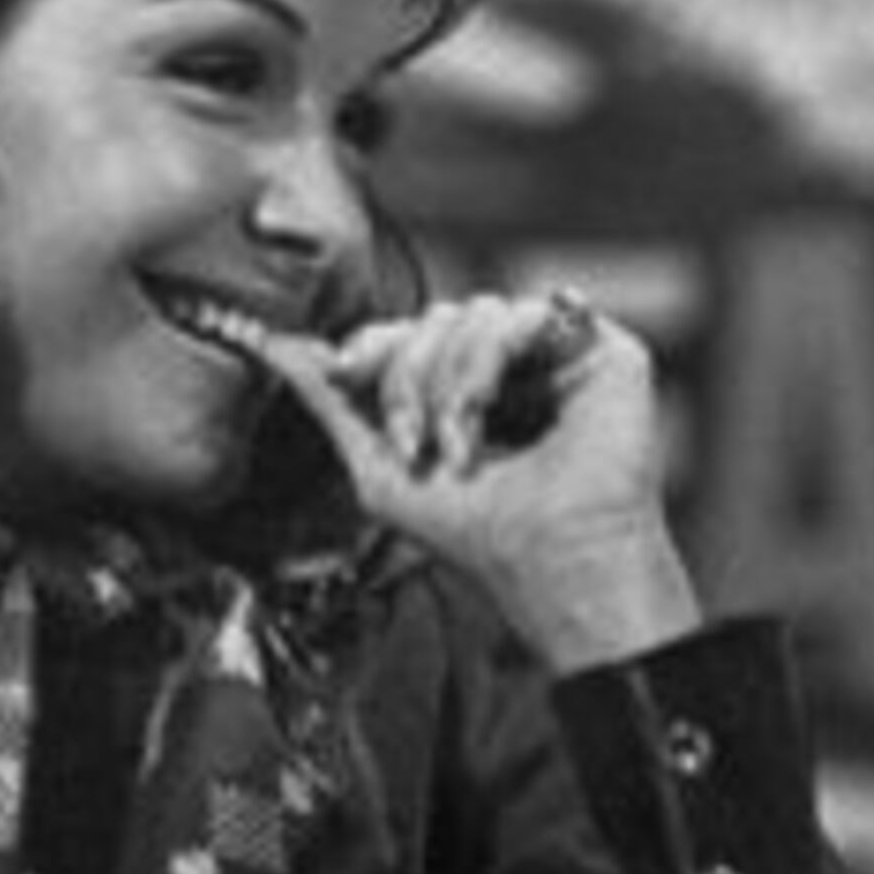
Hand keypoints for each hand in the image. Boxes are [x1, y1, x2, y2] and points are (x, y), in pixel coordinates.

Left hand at [257, 290, 701, 672]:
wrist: (549, 562)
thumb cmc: (481, 536)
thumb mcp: (380, 472)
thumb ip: (332, 405)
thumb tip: (273, 346)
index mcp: (468, 390)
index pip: (411, 333)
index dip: (374, 344)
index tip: (343, 371)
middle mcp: (515, 366)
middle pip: (436, 318)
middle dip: (406, 376)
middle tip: (411, 443)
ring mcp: (558, 356)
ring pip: (474, 311)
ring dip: (447, 379)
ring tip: (456, 445)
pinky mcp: (599, 350)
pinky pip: (524, 312)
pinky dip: (486, 358)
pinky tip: (484, 412)